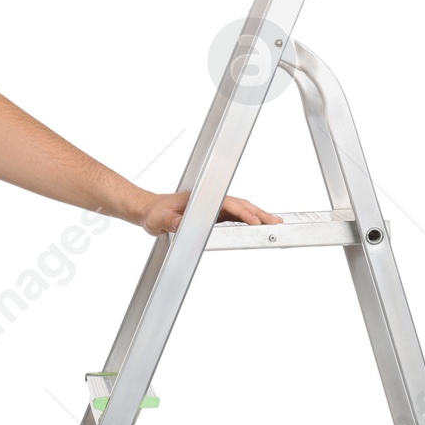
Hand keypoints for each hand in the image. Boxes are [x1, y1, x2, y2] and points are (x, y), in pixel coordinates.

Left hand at [135, 190, 284, 236]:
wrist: (148, 210)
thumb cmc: (154, 212)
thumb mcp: (160, 219)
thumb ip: (170, 221)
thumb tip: (180, 224)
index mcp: (201, 197)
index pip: (228, 204)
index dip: (243, 213)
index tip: (256, 222)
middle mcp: (210, 200)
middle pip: (240, 205)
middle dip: (259, 214)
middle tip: (276, 223)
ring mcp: (212, 207)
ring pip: (240, 211)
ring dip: (257, 216)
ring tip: (274, 224)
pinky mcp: (212, 214)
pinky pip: (233, 217)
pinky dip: (247, 221)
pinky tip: (256, 227)